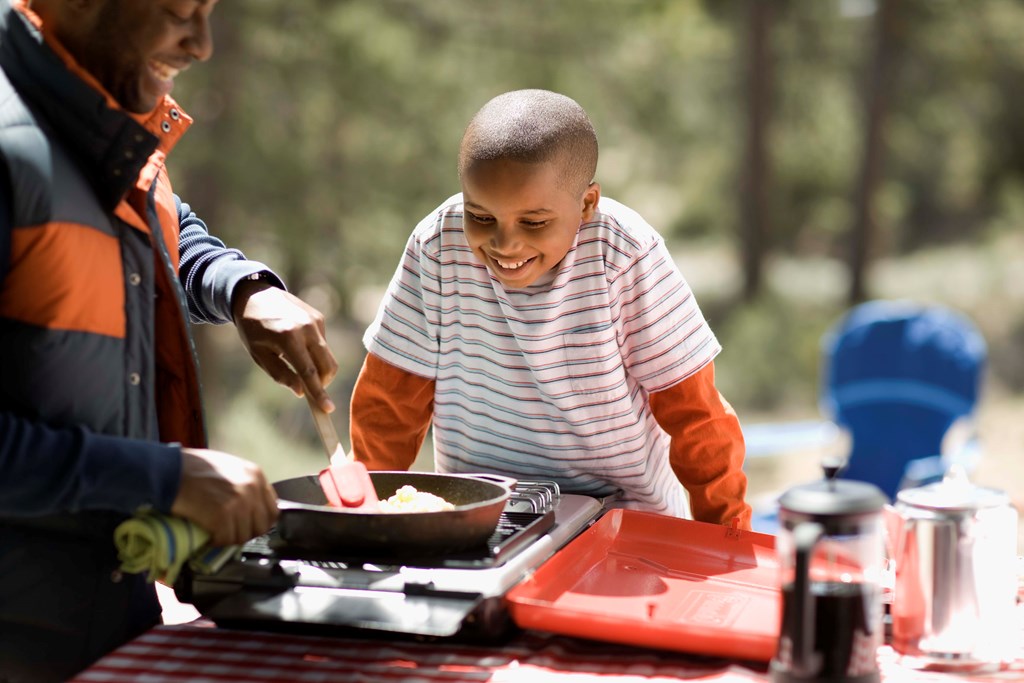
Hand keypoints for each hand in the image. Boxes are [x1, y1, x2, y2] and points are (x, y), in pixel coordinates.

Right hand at [171, 448, 278, 546]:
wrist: (169, 471)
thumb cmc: (193, 468)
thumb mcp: (229, 468)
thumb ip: (245, 485)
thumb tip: (252, 507)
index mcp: (256, 475)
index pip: (272, 510)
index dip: (259, 521)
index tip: (246, 525)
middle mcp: (252, 488)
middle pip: (261, 526)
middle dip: (244, 532)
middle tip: (228, 531)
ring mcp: (238, 502)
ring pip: (242, 536)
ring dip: (228, 538)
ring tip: (215, 531)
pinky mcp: (222, 516)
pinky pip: (225, 539)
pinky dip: (215, 541)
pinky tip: (207, 534)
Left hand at [232, 281, 338, 411]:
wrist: (254, 295)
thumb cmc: (253, 329)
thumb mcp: (259, 355)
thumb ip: (280, 374)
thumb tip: (301, 391)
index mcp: (288, 337)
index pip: (309, 372)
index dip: (319, 393)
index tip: (327, 409)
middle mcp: (307, 327)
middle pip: (328, 365)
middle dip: (323, 382)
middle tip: (309, 389)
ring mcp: (316, 321)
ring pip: (327, 356)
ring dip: (318, 367)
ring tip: (295, 361)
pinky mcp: (319, 317)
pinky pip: (323, 343)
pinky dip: (314, 351)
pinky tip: (296, 343)